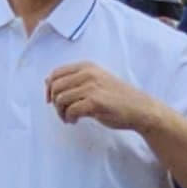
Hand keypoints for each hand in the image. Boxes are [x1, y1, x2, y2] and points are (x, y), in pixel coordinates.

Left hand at [41, 61, 165, 132]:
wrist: (140, 109)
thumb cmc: (117, 98)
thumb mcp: (94, 82)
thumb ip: (72, 81)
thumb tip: (46, 81)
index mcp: (86, 66)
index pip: (56, 73)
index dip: (49, 89)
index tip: (51, 101)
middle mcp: (88, 73)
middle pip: (55, 87)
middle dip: (55, 103)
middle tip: (63, 113)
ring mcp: (92, 87)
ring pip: (61, 99)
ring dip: (61, 112)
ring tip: (69, 118)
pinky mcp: (95, 102)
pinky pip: (71, 110)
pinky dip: (69, 118)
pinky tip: (75, 121)